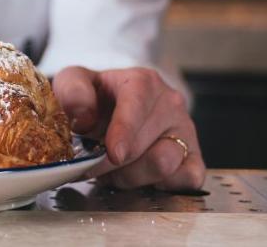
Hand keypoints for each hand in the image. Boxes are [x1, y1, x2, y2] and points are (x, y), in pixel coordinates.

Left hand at [54, 65, 204, 190]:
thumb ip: (73, 91)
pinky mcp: (193, 156)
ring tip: (115, 169)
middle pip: (146, 143)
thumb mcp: (74, 83)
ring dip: (132, 175)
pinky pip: (187, 177)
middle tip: (92, 165)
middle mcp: (170, 103)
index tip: (113, 152)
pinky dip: (161, 185)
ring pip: (165, 163)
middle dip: (113, 163)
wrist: (114, 108)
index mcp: (142, 81)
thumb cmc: (97, 97)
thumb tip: (82, 114)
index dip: (125, 131)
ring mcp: (185, 130)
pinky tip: (141, 176)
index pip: (138, 104)